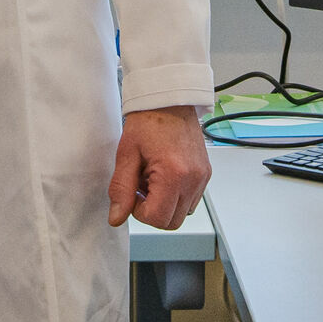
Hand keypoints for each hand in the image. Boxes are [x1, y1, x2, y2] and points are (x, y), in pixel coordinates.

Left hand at [107, 105, 211, 229]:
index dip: (139, 211)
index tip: (132, 192)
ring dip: (164, 203)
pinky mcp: (205, 173)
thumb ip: (121, 189)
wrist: (168, 99)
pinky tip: (163, 175)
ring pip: (182, 212)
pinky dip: (175, 194)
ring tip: (152, 177)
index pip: (157, 219)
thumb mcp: (127, 154)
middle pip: (172, 222)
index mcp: (174, 174)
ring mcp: (202, 177)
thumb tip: (117, 217)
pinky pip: (190, 199)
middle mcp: (193, 179)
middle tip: (140, 186)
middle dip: (152, 210)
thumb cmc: (148, 120)